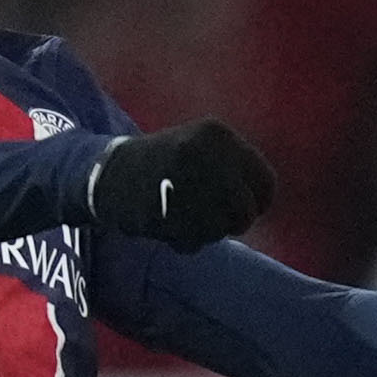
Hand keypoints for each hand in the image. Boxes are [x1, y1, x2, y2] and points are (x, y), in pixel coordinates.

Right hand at [82, 119, 275, 250]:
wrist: (110, 172)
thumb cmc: (169, 162)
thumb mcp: (205, 147)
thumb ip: (237, 168)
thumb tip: (265, 200)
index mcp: (218, 134)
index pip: (264, 181)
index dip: (259, 202)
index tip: (248, 208)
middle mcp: (201, 154)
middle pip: (245, 211)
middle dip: (235, 222)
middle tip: (221, 221)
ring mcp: (179, 182)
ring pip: (220, 229)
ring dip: (209, 233)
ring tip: (190, 219)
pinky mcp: (159, 209)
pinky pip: (193, 241)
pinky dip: (187, 242)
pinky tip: (173, 227)